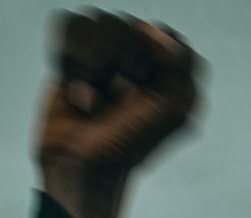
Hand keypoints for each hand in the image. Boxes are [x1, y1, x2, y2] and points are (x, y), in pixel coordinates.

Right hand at [37, 9, 202, 217]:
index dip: (157, 67)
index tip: (148, 98)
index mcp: (170, 65)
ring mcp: (105, 48)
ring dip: (93, 69)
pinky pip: (69, 24)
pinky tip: (75, 86)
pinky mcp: (73, 49)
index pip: (170, 37)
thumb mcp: (174, 110)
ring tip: (94, 99)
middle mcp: (139, 50)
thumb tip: (145, 27)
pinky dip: (70, 60)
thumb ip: (181, 63)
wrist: (81, 163)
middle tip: (119, 103)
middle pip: (129, 26)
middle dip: (122, 70)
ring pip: (98, 22)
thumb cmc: (128, 143)